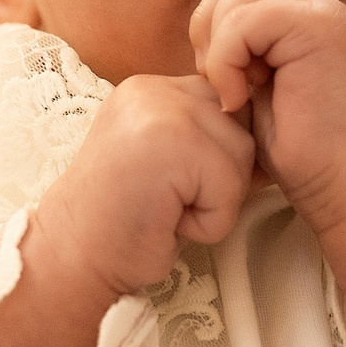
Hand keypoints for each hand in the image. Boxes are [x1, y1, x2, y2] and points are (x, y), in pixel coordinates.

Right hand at [29, 73, 256, 298]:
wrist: (71, 257)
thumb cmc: (125, 222)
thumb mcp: (169, 164)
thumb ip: (207, 138)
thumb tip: (274, 135)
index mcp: (151, 90)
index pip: (227, 106)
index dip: (218, 156)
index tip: (177, 186)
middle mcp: (153, 88)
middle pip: (242, 126)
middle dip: (221, 179)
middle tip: (168, 201)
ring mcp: (158, 110)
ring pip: (242, 154)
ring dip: (216, 201)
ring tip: (167, 210)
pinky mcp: (169, 142)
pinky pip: (229, 186)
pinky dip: (209, 221)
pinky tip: (167, 221)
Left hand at [189, 0, 345, 228]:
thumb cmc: (304, 148)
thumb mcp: (261, 87)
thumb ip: (242, 52)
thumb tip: (202, 34)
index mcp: (309, 15)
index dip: (217, 25)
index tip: (221, 81)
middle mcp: (320, 5)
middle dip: (212, 28)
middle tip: (218, 84)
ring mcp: (324, 13)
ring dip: (219, 45)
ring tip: (231, 91)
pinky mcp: (319, 28)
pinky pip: (247, 20)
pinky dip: (226, 60)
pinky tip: (238, 98)